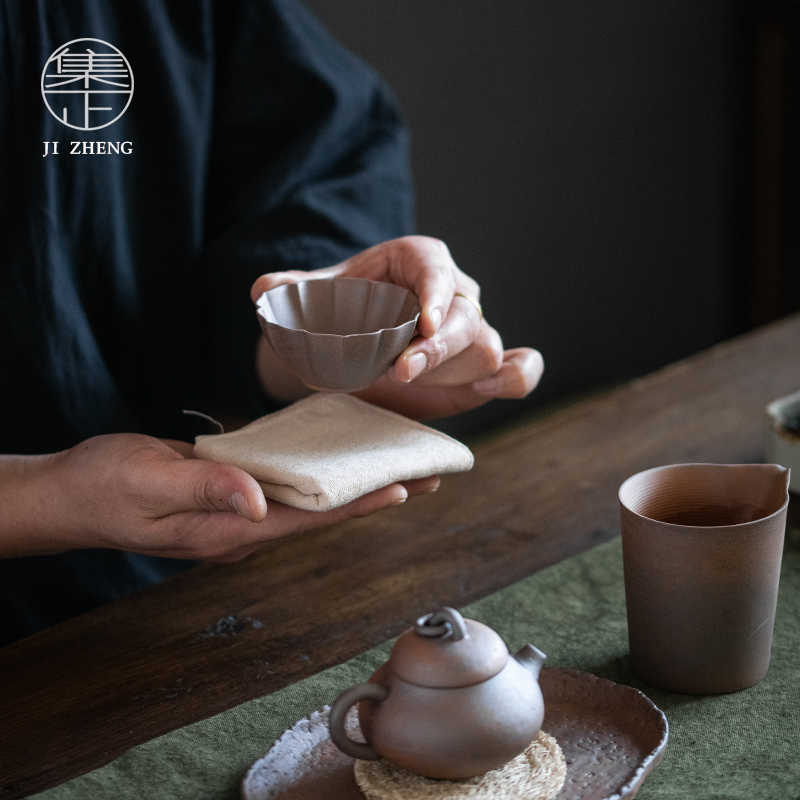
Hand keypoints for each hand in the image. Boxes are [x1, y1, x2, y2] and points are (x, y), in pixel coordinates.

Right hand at [0, 434, 438, 560]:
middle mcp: (242, 527)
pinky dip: (313, 470)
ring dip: (348, 484)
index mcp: (228, 531)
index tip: (401, 490)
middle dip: (368, 497)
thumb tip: (260, 498)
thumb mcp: (149, 481)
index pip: (307, 520)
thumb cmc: (105, 486)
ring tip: (392, 466)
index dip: (354, 505)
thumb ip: (204, 488)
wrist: (74, 492)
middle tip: (421, 477)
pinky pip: (282, 483)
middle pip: (318, 515)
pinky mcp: (230, 492)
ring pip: (305, 500)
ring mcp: (237, 512)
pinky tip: (333, 456)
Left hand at [250, 236, 543, 418]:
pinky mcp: (478, 369)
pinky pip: (518, 369)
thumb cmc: (343, 314)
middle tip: (402, 370)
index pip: (435, 268)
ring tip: (417, 385)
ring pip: (484, 345)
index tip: (421, 323)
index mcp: (418, 261)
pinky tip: (497, 386)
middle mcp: (451, 293)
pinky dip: (519, 375)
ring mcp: (469, 331)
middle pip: (462, 314)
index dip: (433, 293)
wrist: (355, 348)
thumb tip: (265, 289)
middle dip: (437, 345)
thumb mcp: (315, 301)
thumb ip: (293, 295)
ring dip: (456, 369)